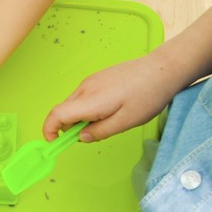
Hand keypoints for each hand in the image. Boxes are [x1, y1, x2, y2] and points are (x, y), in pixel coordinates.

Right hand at [41, 52, 180, 142]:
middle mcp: (85, 88)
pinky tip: (111, 108)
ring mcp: (91, 80)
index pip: (56, 114)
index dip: (50, 130)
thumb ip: (100, 132)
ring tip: (109, 120)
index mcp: (91, 100)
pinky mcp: (98, 77)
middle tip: (94, 134)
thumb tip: (81, 137)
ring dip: (81, 117)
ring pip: (74, 104)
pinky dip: (88, 108)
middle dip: (70, 127)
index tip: (56, 143)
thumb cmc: (147, 95)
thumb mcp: (126, 122)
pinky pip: (84, 96)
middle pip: (63, 110)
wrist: (162, 68)